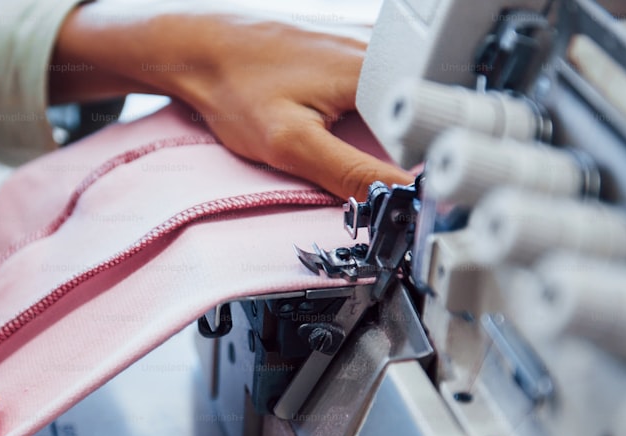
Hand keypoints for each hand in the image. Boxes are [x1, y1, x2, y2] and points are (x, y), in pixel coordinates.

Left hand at [50, 4, 411, 200]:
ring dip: (382, 132)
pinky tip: (337, 120)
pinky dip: (365, 115)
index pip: (426, 128)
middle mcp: (377, 49)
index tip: (405, 192)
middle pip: (416, 114)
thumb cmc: (235, 89)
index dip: (420, 167)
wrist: (199, 50)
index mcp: (374, 71)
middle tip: (360, 164)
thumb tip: (395, 200)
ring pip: (396, 102)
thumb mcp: (292, 145)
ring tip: (344, 139)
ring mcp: (364, 44)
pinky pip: (376, 91)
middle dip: (399, 150)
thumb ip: (350, 174)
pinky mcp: (349, 50)